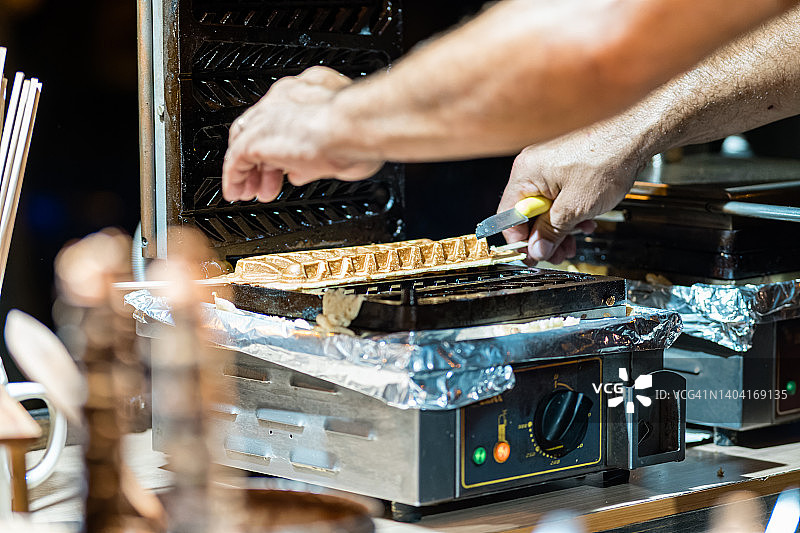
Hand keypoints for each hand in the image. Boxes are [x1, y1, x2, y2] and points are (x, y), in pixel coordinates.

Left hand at [222, 66, 383, 201]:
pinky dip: (234, 177)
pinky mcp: (257, 138)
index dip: (283, 142)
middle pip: (260, 127)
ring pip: (245, 141)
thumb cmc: (366, 132)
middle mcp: (286, 98)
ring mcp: (269, 116)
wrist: (358, 124)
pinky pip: (235, 159)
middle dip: (262, 158)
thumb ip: (316, 160)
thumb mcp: (343, 148)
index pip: (285, 116)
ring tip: (248, 192)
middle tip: (267, 182)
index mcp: (311, 90)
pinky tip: (235, 192)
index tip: (287, 162)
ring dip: (247, 169)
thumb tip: (300, 173)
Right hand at [499, 125, 648, 264]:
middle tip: (558, 253)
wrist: (635, 135)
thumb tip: (537, 248)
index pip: (509, 215)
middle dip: (545, 237)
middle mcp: (533, 166)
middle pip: (528, 213)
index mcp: (526, 172)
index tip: (532, 255)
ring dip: (560, 227)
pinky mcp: (565, 166)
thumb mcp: (575, 207)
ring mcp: (549, 165)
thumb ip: (551, 231)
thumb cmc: (607, 159)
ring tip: (576, 239)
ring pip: (546, 206)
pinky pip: (558, 196)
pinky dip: (569, 212)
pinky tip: (584, 220)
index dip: (521, 240)